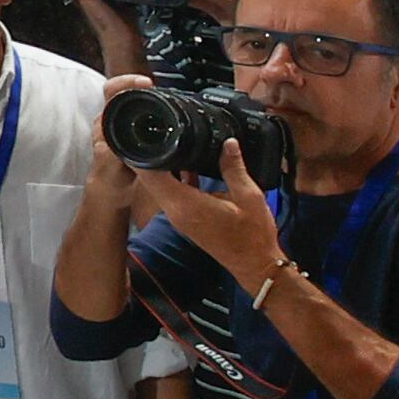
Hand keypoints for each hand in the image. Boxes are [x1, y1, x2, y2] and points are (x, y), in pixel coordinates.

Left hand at [130, 140, 283, 289]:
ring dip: (164, 167)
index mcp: (185, 204)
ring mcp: (179, 217)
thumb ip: (234, 168)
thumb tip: (227, 143)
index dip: (144, 154)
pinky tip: (190, 165)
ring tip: (175, 144)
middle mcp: (176, 211)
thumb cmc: (252, 235)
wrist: (254, 265)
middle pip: (151, 179)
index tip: (146, 136)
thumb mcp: (249, 196)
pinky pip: (174, 194)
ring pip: (161, 186)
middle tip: (161, 134)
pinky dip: (177, 180)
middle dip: (152, 156)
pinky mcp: (186, 219)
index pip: (151, 175)